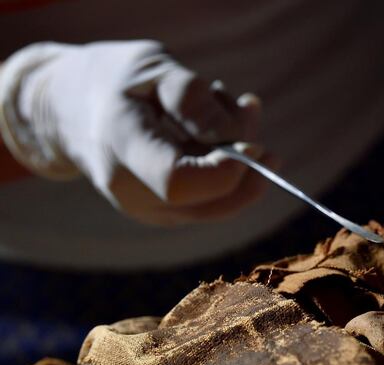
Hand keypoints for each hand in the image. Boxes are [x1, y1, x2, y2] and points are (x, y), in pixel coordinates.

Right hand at [0, 40, 265, 224]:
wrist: (68, 110)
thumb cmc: (113, 80)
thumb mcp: (153, 68)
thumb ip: (195, 101)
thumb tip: (240, 140)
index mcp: (121, 147)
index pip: (180, 180)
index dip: (227, 166)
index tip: (253, 136)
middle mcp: (132, 192)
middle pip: (214, 199)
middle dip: (248, 156)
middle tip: (248, 105)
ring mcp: (148, 211)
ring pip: (222, 204)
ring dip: (243, 157)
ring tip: (228, 105)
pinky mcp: (165, 215)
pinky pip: (214, 201)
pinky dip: (230, 166)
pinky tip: (218, 128)